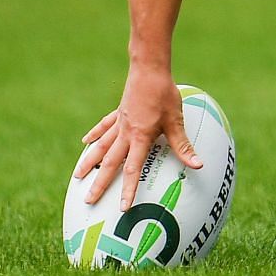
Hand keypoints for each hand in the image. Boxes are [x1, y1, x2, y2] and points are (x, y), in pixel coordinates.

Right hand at [73, 64, 201, 207]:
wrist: (149, 68)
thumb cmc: (164, 94)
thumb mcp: (176, 121)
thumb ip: (183, 146)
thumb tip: (198, 165)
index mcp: (140, 138)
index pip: (132, 170)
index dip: (128, 190)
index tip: (122, 207)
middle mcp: (125, 133)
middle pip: (109, 163)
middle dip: (99, 183)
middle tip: (88, 201)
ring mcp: (119, 123)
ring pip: (101, 147)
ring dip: (89, 162)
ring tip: (77, 177)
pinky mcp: (118, 113)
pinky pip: (103, 127)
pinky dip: (94, 136)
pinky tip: (85, 143)